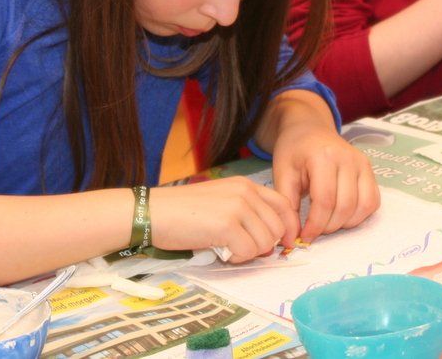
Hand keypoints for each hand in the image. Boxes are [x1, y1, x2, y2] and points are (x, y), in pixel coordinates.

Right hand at [149, 177, 299, 262]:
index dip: (288, 228)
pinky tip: (219, 251)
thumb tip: (271, 239)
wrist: (153, 212)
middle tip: (241, 248)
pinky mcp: (227, 225)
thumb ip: (245, 211)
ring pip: (266, 242)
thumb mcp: (220, 201)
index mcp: (245, 185)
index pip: (284, 205)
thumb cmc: (182, 211)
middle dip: (265, 245)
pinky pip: (248, 252)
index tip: (283, 244)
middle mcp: (245, 192)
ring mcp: (237, 207)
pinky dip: (236, 258)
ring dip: (248, 252)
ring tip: (226, 247)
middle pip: (278, 228)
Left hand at [271, 120, 380, 242]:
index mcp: (323, 157)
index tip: (304, 236)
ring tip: (326, 222)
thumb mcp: (282, 173)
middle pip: (345, 206)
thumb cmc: (293, 151)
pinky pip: (372, 202)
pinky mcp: (370, 170)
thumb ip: (287, 205)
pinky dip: (359, 215)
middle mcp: (348, 159)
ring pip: (363, 207)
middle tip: (314, 230)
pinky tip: (341, 215)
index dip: (315, 224)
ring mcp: (362, 163)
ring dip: (345, 223)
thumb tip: (290, 238)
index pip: (325, 200)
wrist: (309, 129)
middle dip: (329, 226)